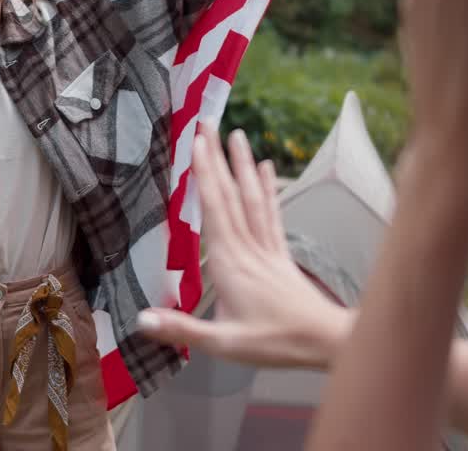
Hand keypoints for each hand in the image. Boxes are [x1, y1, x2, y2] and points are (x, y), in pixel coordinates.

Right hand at [138, 125, 349, 369]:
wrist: (327, 342)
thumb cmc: (276, 342)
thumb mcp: (224, 343)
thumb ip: (182, 328)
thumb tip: (140, 319)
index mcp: (229, 264)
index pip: (214, 209)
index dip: (205, 175)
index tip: (197, 143)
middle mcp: (248, 248)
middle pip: (231, 195)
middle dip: (219, 158)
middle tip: (208, 124)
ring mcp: (267, 248)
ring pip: (253, 199)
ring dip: (243, 165)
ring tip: (238, 134)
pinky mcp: (280, 254)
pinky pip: (272, 214)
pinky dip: (268, 190)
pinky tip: (268, 169)